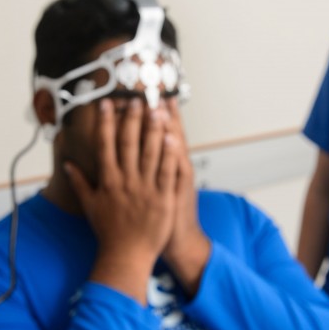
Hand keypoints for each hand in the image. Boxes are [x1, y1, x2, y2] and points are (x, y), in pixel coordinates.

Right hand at [67, 99, 178, 303]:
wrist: (126, 257)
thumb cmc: (109, 233)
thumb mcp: (91, 206)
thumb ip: (80, 183)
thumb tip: (68, 165)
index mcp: (107, 182)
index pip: (105, 145)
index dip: (106, 122)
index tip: (107, 103)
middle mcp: (125, 182)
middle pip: (129, 143)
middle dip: (132, 118)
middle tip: (137, 98)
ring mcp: (146, 190)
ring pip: (150, 153)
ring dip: (153, 129)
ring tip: (157, 109)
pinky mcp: (163, 198)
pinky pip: (167, 171)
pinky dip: (170, 153)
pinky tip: (173, 136)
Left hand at [160, 97, 210, 294]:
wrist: (180, 240)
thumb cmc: (167, 215)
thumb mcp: (163, 186)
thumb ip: (154, 165)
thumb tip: (148, 145)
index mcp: (168, 165)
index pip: (165, 133)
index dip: (162, 113)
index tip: (156, 93)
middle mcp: (174, 167)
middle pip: (168, 134)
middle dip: (161, 112)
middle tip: (155, 90)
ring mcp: (175, 179)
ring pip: (171, 147)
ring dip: (167, 126)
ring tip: (162, 105)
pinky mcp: (174, 191)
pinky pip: (174, 168)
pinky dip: (173, 153)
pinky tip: (171, 137)